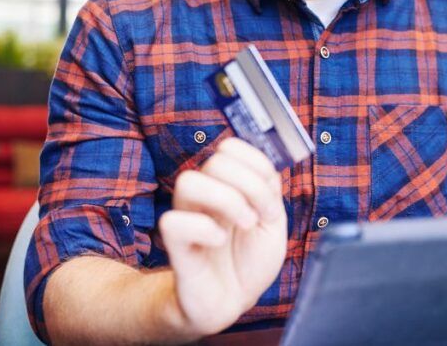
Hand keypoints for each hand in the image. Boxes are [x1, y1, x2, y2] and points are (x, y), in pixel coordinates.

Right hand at [159, 138, 287, 336]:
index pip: (230, 147)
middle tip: (259, 215)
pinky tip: (219, 242)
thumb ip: (269, 192)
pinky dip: (204, 230)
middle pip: (215, 160)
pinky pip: (174, 221)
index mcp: (227, 184)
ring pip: (188, 181)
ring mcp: (187, 216)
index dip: (256, 163)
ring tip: (245, 224)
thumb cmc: (249, 260)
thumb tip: (266, 169)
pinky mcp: (174, 244)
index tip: (271, 196)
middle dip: (249, 185)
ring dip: (227, 201)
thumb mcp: (272, 223)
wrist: (232, 300)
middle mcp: (204, 194)